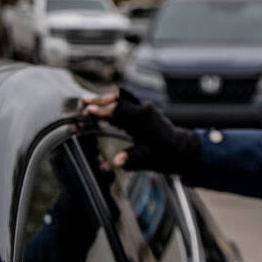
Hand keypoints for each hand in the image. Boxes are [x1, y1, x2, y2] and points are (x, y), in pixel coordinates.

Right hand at [79, 89, 200, 173]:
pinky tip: (99, 110)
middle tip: (81, 105)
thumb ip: (129, 158)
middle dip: (98, 101)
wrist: (180, 149)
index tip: (86, 112)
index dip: (101, 110)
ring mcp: (143, 108)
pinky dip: (111, 104)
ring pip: (121, 97)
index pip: (118, 109)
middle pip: (117, 97)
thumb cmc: (165, 154)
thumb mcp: (147, 159)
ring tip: (86, 104)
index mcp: (143, 118)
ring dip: (104, 100)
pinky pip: (125, 102)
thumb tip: (112, 164)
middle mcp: (143, 109)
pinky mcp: (142, 111)